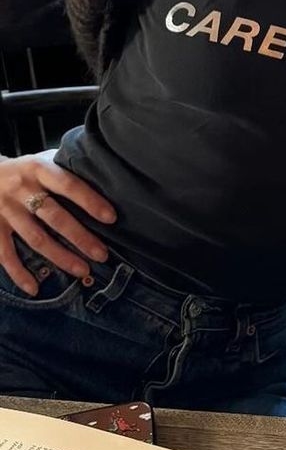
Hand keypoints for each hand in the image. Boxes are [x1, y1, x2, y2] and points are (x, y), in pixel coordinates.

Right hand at [0, 150, 115, 294]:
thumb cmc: (23, 169)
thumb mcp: (42, 161)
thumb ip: (65, 170)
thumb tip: (104, 180)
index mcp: (39, 169)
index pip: (69, 186)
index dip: (90, 202)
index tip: (111, 218)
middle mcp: (21, 190)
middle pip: (55, 217)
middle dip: (80, 238)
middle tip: (101, 254)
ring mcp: (5, 211)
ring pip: (36, 239)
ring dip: (60, 257)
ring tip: (82, 270)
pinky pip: (5, 255)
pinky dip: (19, 273)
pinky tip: (34, 288)